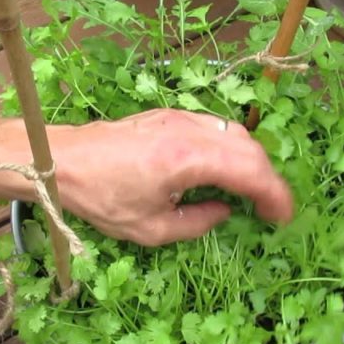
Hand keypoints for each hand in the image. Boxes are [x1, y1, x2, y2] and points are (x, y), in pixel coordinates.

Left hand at [50, 109, 292, 245]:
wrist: (61, 159)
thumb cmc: (100, 198)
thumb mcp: (151, 228)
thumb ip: (197, 223)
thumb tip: (224, 211)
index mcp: (188, 158)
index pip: (250, 171)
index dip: (274, 195)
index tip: (282, 217)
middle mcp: (190, 130)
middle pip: (249, 148)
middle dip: (268, 180)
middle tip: (271, 209)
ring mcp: (179, 117)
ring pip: (235, 133)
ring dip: (251, 161)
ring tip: (252, 191)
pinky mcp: (168, 115)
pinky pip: (215, 128)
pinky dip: (231, 148)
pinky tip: (225, 170)